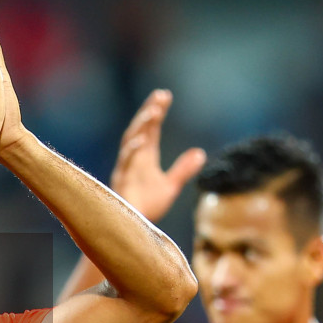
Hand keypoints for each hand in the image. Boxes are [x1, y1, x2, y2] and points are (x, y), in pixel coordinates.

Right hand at [109, 90, 205, 221]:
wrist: (133, 227)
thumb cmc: (146, 207)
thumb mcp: (170, 186)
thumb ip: (183, 170)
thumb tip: (200, 153)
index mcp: (144, 158)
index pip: (151, 130)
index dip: (156, 112)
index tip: (165, 95)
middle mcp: (134, 159)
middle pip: (140, 130)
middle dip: (148, 112)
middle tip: (159, 95)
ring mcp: (127, 168)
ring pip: (131, 141)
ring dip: (141, 126)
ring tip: (153, 112)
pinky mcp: (123, 181)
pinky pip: (126, 162)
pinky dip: (132, 150)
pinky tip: (142, 140)